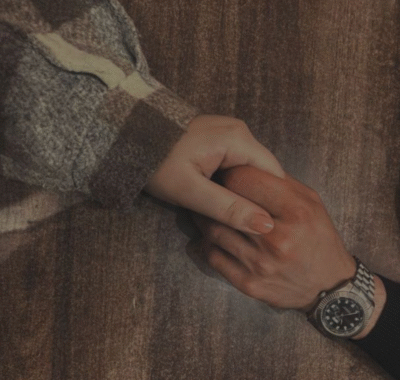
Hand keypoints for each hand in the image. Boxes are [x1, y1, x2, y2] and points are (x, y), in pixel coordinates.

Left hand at [145, 115, 283, 234]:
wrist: (124, 135)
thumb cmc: (154, 163)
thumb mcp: (190, 192)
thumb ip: (229, 209)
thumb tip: (265, 227)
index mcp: (238, 138)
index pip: (275, 175)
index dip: (274, 204)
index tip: (270, 230)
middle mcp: (240, 129)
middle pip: (263, 173)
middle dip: (258, 200)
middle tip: (248, 229)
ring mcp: (230, 131)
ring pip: (251, 170)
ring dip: (245, 193)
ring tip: (234, 217)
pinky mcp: (219, 137)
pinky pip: (237, 164)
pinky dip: (233, 183)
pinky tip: (222, 200)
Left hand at [189, 165, 355, 310]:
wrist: (328, 285)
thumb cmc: (318, 237)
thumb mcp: (311, 202)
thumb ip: (280, 181)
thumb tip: (246, 164)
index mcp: (296, 211)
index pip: (244, 179)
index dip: (231, 172)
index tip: (227, 173)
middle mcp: (277, 238)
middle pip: (225, 204)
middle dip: (215, 192)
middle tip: (210, 187)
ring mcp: (260, 263)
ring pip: (214, 230)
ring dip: (206, 217)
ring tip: (206, 209)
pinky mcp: (248, 283)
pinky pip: (213, 256)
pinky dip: (208, 242)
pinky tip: (213, 234)